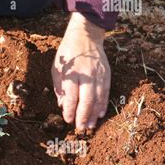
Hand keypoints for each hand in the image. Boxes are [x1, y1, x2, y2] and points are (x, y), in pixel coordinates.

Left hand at [51, 13, 110, 132]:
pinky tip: (100, 114)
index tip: (67, 120)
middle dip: (83, 115)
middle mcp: (86, 74)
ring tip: (91, 125)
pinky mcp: (106, 74)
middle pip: (86, 99)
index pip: (71, 95)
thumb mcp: (57, 68)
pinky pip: (106, 92)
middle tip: (80, 127)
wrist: (85, 36)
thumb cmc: (68, 54)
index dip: (69, 110)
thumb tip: (63, 105)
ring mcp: (98, 74)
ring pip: (98, 98)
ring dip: (94, 113)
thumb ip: (59, 87)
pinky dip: (103, 104)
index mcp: (71, 73)